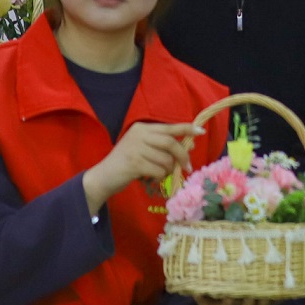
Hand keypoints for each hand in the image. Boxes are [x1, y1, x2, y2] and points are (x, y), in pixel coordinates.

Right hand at [82, 122, 198, 213]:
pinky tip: (153, 178)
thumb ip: (163, 147)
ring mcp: (135, 148)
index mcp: (142, 128)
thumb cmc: (126, 164)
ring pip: (166, 159)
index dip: (187, 128)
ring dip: (168, 170)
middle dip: (182, 156)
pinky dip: (160, 176)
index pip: (169, 127)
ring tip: (160, 173)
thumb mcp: (144, 150)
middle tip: (188, 167)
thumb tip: (190, 147)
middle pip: (170, 142)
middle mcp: (138, 134)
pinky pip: (158, 170)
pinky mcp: (134, 163)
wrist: (103, 177)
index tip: (201, 131)